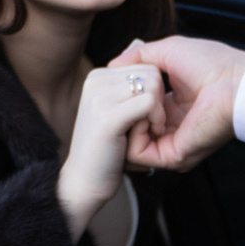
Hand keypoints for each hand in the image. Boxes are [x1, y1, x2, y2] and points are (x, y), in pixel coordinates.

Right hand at [56, 63, 164, 236]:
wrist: (85, 181)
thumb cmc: (106, 149)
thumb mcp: (114, 110)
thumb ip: (129, 87)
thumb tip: (152, 66)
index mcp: (98, 76)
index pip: (146, 64)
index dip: (155, 90)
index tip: (145, 115)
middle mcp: (95, 81)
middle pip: (151, 72)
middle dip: (159, 99)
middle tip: (148, 125)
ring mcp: (99, 98)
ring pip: (152, 85)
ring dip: (158, 112)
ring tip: (146, 131)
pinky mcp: (108, 117)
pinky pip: (149, 103)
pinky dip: (156, 120)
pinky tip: (148, 136)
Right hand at [109, 36, 244, 170]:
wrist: (235, 81)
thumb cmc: (211, 63)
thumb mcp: (166, 52)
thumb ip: (138, 57)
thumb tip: (111, 63)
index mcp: (173, 108)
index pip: (137, 112)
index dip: (122, 98)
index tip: (112, 84)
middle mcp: (171, 130)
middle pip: (130, 131)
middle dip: (117, 112)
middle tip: (112, 97)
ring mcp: (171, 145)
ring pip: (129, 144)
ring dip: (125, 120)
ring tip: (131, 102)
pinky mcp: (172, 156)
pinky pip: (137, 152)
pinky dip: (132, 132)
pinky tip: (140, 114)